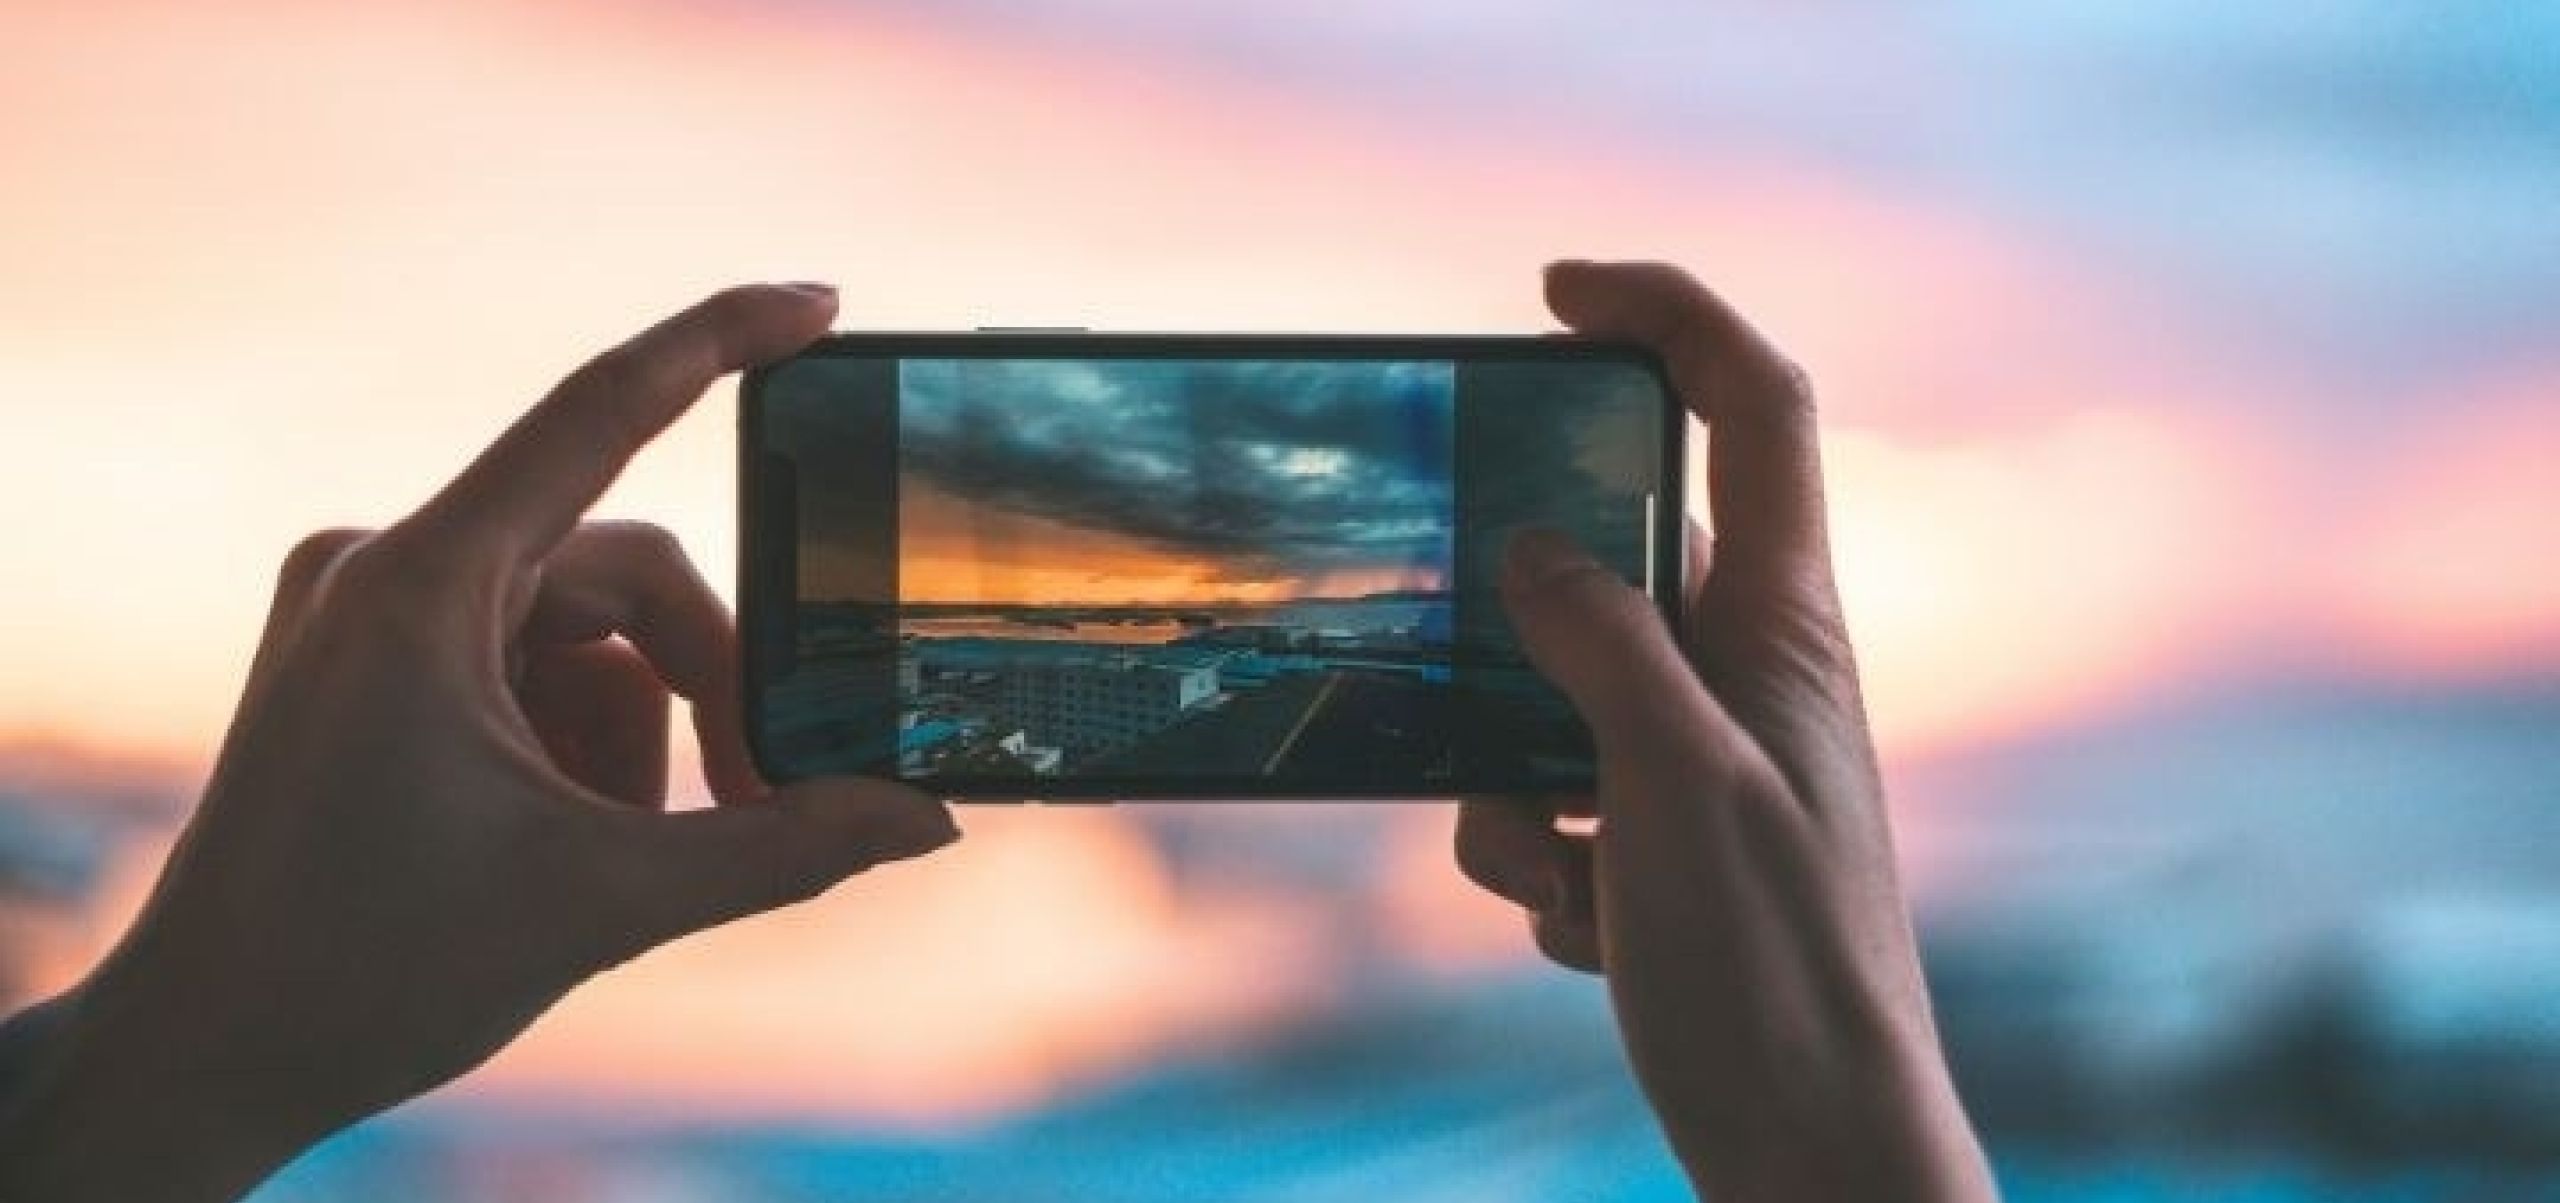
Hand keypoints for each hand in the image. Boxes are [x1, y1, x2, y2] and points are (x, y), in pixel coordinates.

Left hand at [0, 284, 957, 1202]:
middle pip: (626, 575)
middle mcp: (388, 565)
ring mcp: (372, 608)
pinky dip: (576, 739)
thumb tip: (928, 820)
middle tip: (751, 803)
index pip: (599, 412)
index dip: (720, 341)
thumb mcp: (604, 902)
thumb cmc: (368, 973)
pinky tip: (545, 833)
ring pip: (589, 627)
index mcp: (422, 585)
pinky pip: (532, 658)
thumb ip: (783, 847)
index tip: (819, 303)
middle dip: (705, 691)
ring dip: (634, 735)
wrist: (208, 1051)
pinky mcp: (372, 654)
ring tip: (600, 850)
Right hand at [1455, 262, 1993, 1201]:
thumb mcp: (1678, 788)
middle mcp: (1745, 673)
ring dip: (1511, 774)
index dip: (1667, 315)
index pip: (1753, 404)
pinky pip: (1552, 797)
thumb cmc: (1781, 974)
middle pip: (1615, 556)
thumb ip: (1605, 646)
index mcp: (1783, 623)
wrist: (1814, 1149)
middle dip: (1521, 613)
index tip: (1554, 294)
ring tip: (1558, 865)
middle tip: (1467, 666)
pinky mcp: (1666, 843)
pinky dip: (1535, 856)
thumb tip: (1535, 546)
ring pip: (1556, 692)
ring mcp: (1703, 760)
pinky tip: (1582, 929)